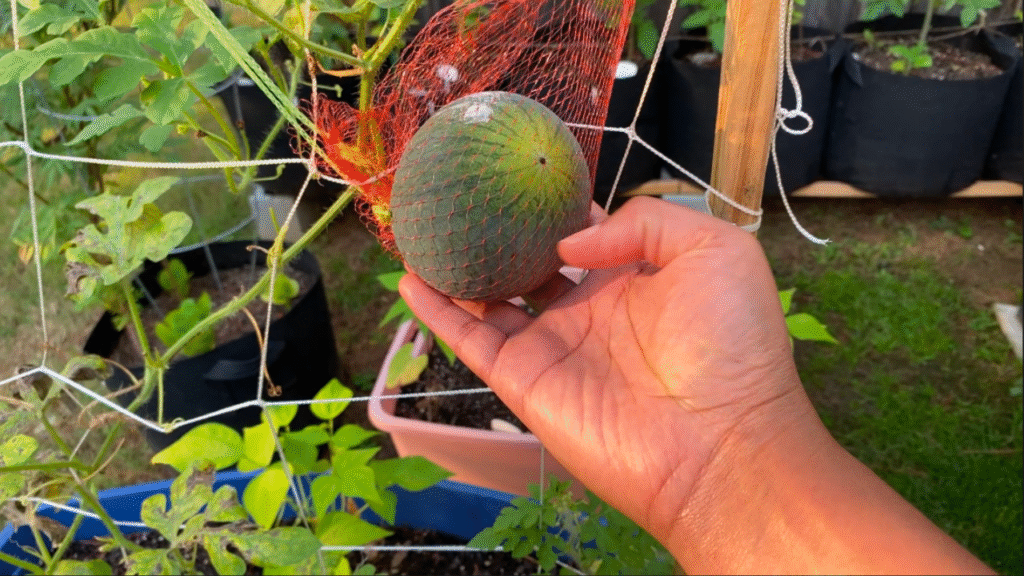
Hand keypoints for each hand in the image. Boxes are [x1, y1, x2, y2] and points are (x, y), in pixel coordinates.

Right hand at [398, 197, 812, 545]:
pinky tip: (410, 277)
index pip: (582, 235)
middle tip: (462, 197)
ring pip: (491, 299)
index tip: (520, 175)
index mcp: (634, 278)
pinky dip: (436, 311)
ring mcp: (553, 346)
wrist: (721, 443)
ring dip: (457, 268)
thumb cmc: (732, 344)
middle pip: (528, 263)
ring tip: (424, 229)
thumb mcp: (714, 250)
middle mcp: (588, 309)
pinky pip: (470, 340)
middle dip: (499, 234)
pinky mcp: (524, 380)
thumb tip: (568, 243)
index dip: (553, 207)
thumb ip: (644, 223)